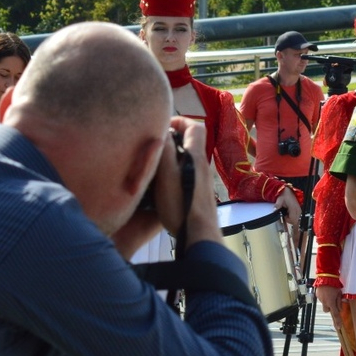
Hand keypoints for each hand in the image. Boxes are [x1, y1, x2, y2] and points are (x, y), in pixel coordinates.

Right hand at [151, 118, 220, 245]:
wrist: (200, 235)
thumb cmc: (181, 205)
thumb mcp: (166, 175)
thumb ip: (164, 151)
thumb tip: (161, 130)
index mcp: (196, 157)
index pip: (195, 127)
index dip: (180, 120)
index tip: (161, 126)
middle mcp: (203, 166)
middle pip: (190, 142)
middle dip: (171, 139)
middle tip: (152, 146)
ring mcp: (203, 180)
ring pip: (187, 158)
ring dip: (170, 156)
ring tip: (152, 165)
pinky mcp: (200, 193)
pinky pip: (186, 173)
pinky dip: (173, 171)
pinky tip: (160, 184)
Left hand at [275, 187, 300, 222]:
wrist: (288, 191)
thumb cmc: (285, 195)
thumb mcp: (280, 200)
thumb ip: (277, 206)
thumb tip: (274, 210)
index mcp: (294, 208)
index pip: (293, 220)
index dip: (287, 220)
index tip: (283, 215)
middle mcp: (298, 210)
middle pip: (295, 221)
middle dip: (289, 220)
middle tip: (285, 214)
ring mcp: (299, 210)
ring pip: (296, 220)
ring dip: (291, 218)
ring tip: (286, 212)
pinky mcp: (299, 210)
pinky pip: (297, 217)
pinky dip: (292, 216)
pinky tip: (289, 212)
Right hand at [315, 285, 343, 328]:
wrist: (325, 276)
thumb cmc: (334, 284)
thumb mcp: (339, 293)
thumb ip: (339, 302)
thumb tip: (340, 309)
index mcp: (331, 302)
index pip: (335, 314)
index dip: (337, 321)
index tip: (338, 327)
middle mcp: (324, 302)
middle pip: (327, 310)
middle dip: (330, 308)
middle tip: (333, 301)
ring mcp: (320, 299)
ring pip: (324, 304)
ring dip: (327, 301)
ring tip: (330, 293)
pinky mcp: (317, 295)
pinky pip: (321, 299)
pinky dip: (324, 297)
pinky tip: (326, 291)